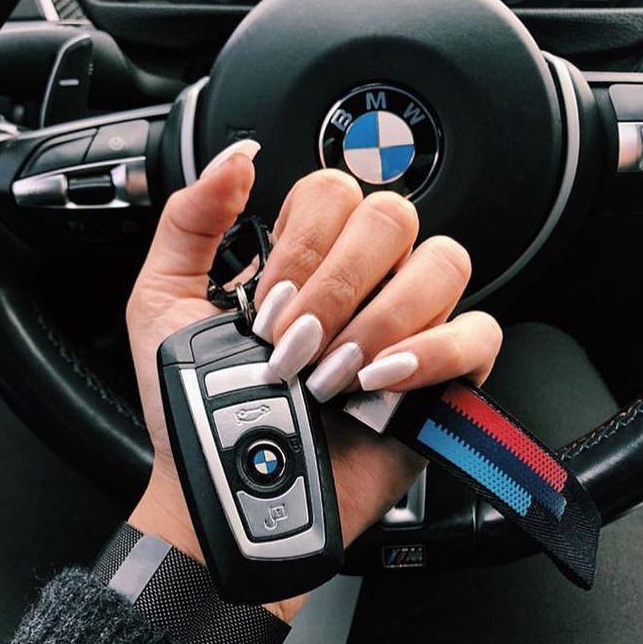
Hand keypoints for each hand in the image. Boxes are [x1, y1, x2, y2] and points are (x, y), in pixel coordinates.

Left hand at [127, 142, 501, 620]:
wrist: (230, 488)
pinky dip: (434, 349)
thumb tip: (239, 155)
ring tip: (334, 371)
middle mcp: (365, 277)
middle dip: (337, 284)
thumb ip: (191, 219)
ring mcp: (409, 321)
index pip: (334, 190)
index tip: (267, 304)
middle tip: (297, 342)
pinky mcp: (445, 375)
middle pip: (392, 215)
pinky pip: (479, 331)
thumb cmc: (195, 403)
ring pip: (444, 260)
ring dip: (382, 316)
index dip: (304, 240)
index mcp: (307, 253)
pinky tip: (381, 380)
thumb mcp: (163, 301)